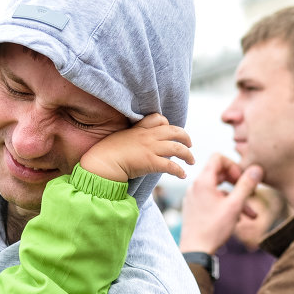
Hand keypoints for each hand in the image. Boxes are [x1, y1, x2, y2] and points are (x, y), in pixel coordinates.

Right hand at [79, 114, 194, 182]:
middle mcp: (147, 136)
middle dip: (185, 137)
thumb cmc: (105, 153)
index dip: (167, 124)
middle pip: (174, 131)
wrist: (101, 163)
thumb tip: (135, 148)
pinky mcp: (151, 162)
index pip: (158, 119)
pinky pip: (171, 166)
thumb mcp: (119, 139)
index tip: (170, 131)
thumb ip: (130, 139)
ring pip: (177, 148)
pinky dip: (179, 171)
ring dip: (187, 155)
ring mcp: (150, 148)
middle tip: (190, 144)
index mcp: (138, 129)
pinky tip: (183, 175)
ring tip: (191, 161)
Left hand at [178, 154, 262, 253]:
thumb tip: (257, 168)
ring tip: (251, 214)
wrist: (196, 250)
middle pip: (219, 173)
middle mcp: (195, 186)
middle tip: (250, 192)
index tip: (242, 178)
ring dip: (236, 199)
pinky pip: (212, 200)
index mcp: (203, 181)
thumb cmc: (214, 228)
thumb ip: (246, 185)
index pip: (218, 157)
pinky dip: (225, 206)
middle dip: (238, 182)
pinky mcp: (194, 208)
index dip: (233, 164)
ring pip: (218, 190)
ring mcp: (193, 197)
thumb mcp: (235, 205)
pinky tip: (238, 220)